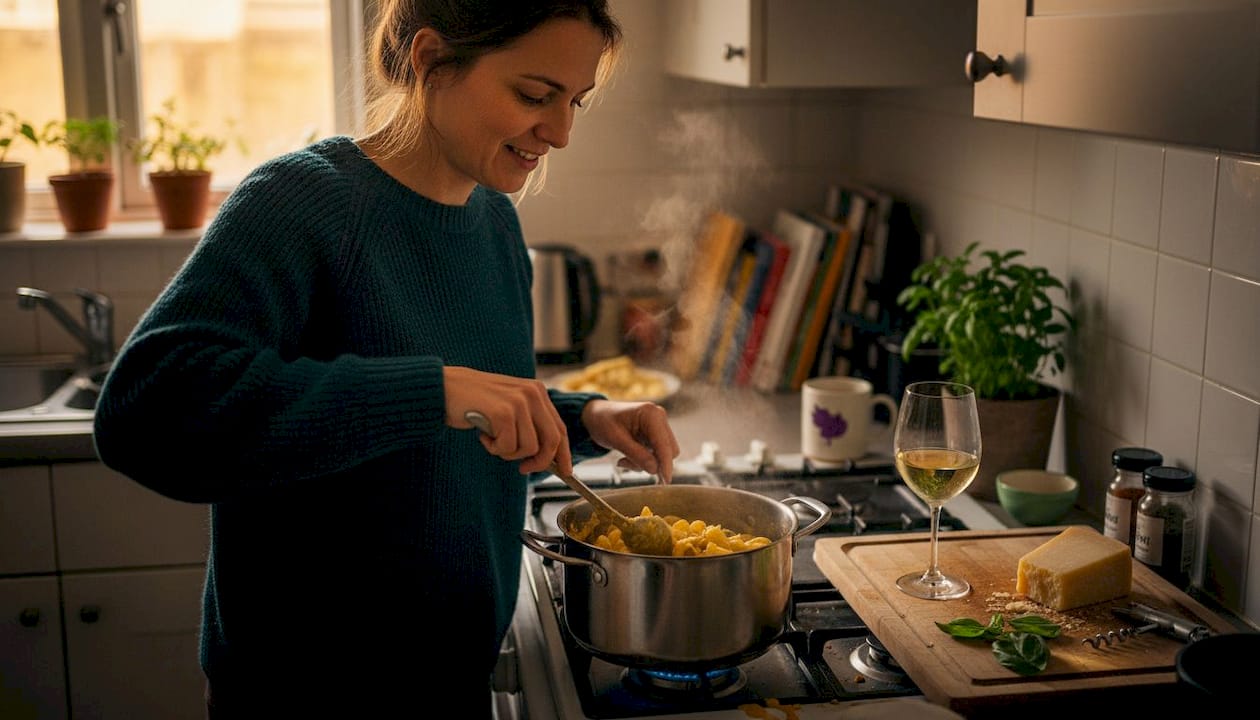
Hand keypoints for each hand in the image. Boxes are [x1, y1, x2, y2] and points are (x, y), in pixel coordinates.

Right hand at [445, 366, 569, 474]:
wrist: (445, 387)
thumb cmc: (475, 402)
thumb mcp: (510, 407)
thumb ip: (529, 424)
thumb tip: (548, 456)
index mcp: (537, 391)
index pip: (560, 428)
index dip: (564, 453)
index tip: (566, 471)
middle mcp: (532, 393)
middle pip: (552, 440)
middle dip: (540, 462)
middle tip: (523, 468)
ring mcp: (519, 402)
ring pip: (529, 448)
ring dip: (508, 452)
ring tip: (492, 439)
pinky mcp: (503, 412)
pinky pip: (508, 447)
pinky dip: (494, 448)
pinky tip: (483, 435)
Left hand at [581, 400, 679, 483]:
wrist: (598, 415)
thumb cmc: (603, 422)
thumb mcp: (615, 439)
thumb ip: (636, 454)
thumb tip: (655, 469)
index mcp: (651, 414)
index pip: (664, 444)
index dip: (665, 464)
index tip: (665, 481)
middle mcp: (659, 417)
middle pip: (668, 450)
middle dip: (651, 463)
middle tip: (626, 464)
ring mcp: (659, 425)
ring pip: (663, 454)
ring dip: (646, 463)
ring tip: (624, 460)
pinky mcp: (656, 434)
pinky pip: (657, 454)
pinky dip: (644, 460)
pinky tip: (628, 456)